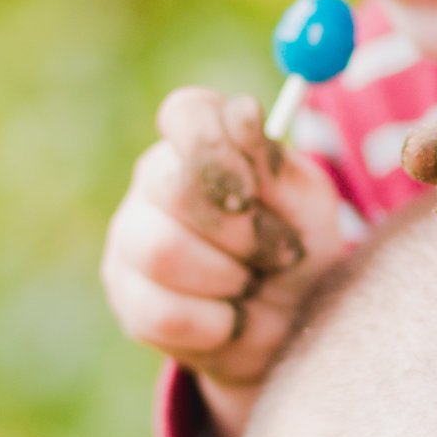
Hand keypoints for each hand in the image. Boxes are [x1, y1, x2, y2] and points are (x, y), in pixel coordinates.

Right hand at [100, 88, 346, 399]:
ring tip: (253, 283)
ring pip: (162, 252)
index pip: (186, 113)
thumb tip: (242, 113)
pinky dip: (218, 322)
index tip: (255, 191)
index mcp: (200, 140)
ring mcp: (130, 240)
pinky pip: (166, 313)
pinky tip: (234, 317)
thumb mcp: (307, 205)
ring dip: (230, 278)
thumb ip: (275, 165)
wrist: (292, 322)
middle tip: (280, 252)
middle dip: (242, 230)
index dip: (220, 150)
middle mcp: (153, 181)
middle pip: (174, 189)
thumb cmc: (296, 245)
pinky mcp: (129, 301)